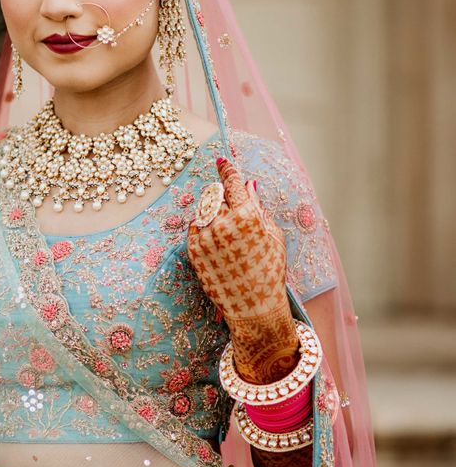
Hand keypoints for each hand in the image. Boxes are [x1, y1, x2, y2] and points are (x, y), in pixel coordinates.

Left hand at [187, 158, 298, 382]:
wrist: (254, 307)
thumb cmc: (270, 270)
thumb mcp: (273, 236)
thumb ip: (258, 208)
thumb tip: (248, 186)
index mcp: (247, 217)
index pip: (232, 183)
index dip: (227, 169)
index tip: (221, 160)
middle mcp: (223, 224)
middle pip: (216, 195)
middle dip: (223, 198)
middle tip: (235, 216)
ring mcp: (205, 237)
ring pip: (204, 210)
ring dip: (214, 214)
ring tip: (230, 237)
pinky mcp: (193, 250)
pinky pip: (195, 227)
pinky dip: (205, 228)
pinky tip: (219, 245)